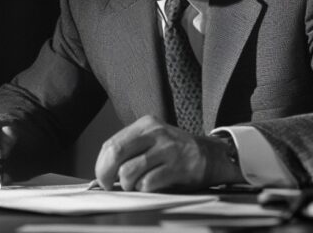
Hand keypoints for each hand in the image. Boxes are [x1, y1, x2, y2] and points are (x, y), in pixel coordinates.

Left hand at [93, 115, 243, 191]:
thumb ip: (130, 148)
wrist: (210, 155)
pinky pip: (147, 183)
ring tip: (136, 184)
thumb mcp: (152, 139)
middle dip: (106, 174)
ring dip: (128, 184)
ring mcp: (167, 149)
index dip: (101, 165)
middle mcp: (155, 133)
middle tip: (109, 184)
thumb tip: (103, 169)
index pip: (111, 144)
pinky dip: (144, 188)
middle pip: (116, 153)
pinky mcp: (177, 167)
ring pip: (129, 171)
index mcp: (145, 124)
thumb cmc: (174, 150)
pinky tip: (152, 184)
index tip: (102, 178)